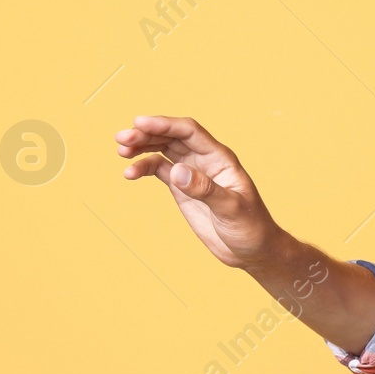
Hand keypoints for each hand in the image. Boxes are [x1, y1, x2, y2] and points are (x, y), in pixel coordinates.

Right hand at [115, 115, 284, 268]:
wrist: (252, 250)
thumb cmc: (251, 227)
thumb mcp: (231, 209)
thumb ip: (205, 189)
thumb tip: (176, 171)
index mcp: (220, 158)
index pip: (189, 132)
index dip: (165, 124)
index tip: (139, 123)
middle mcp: (204, 161)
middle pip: (172, 137)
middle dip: (146, 134)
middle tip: (122, 139)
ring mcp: (192, 173)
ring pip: (162, 150)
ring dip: (141, 147)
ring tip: (122, 152)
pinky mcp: (182, 189)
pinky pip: (159, 170)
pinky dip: (143, 168)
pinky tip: (130, 173)